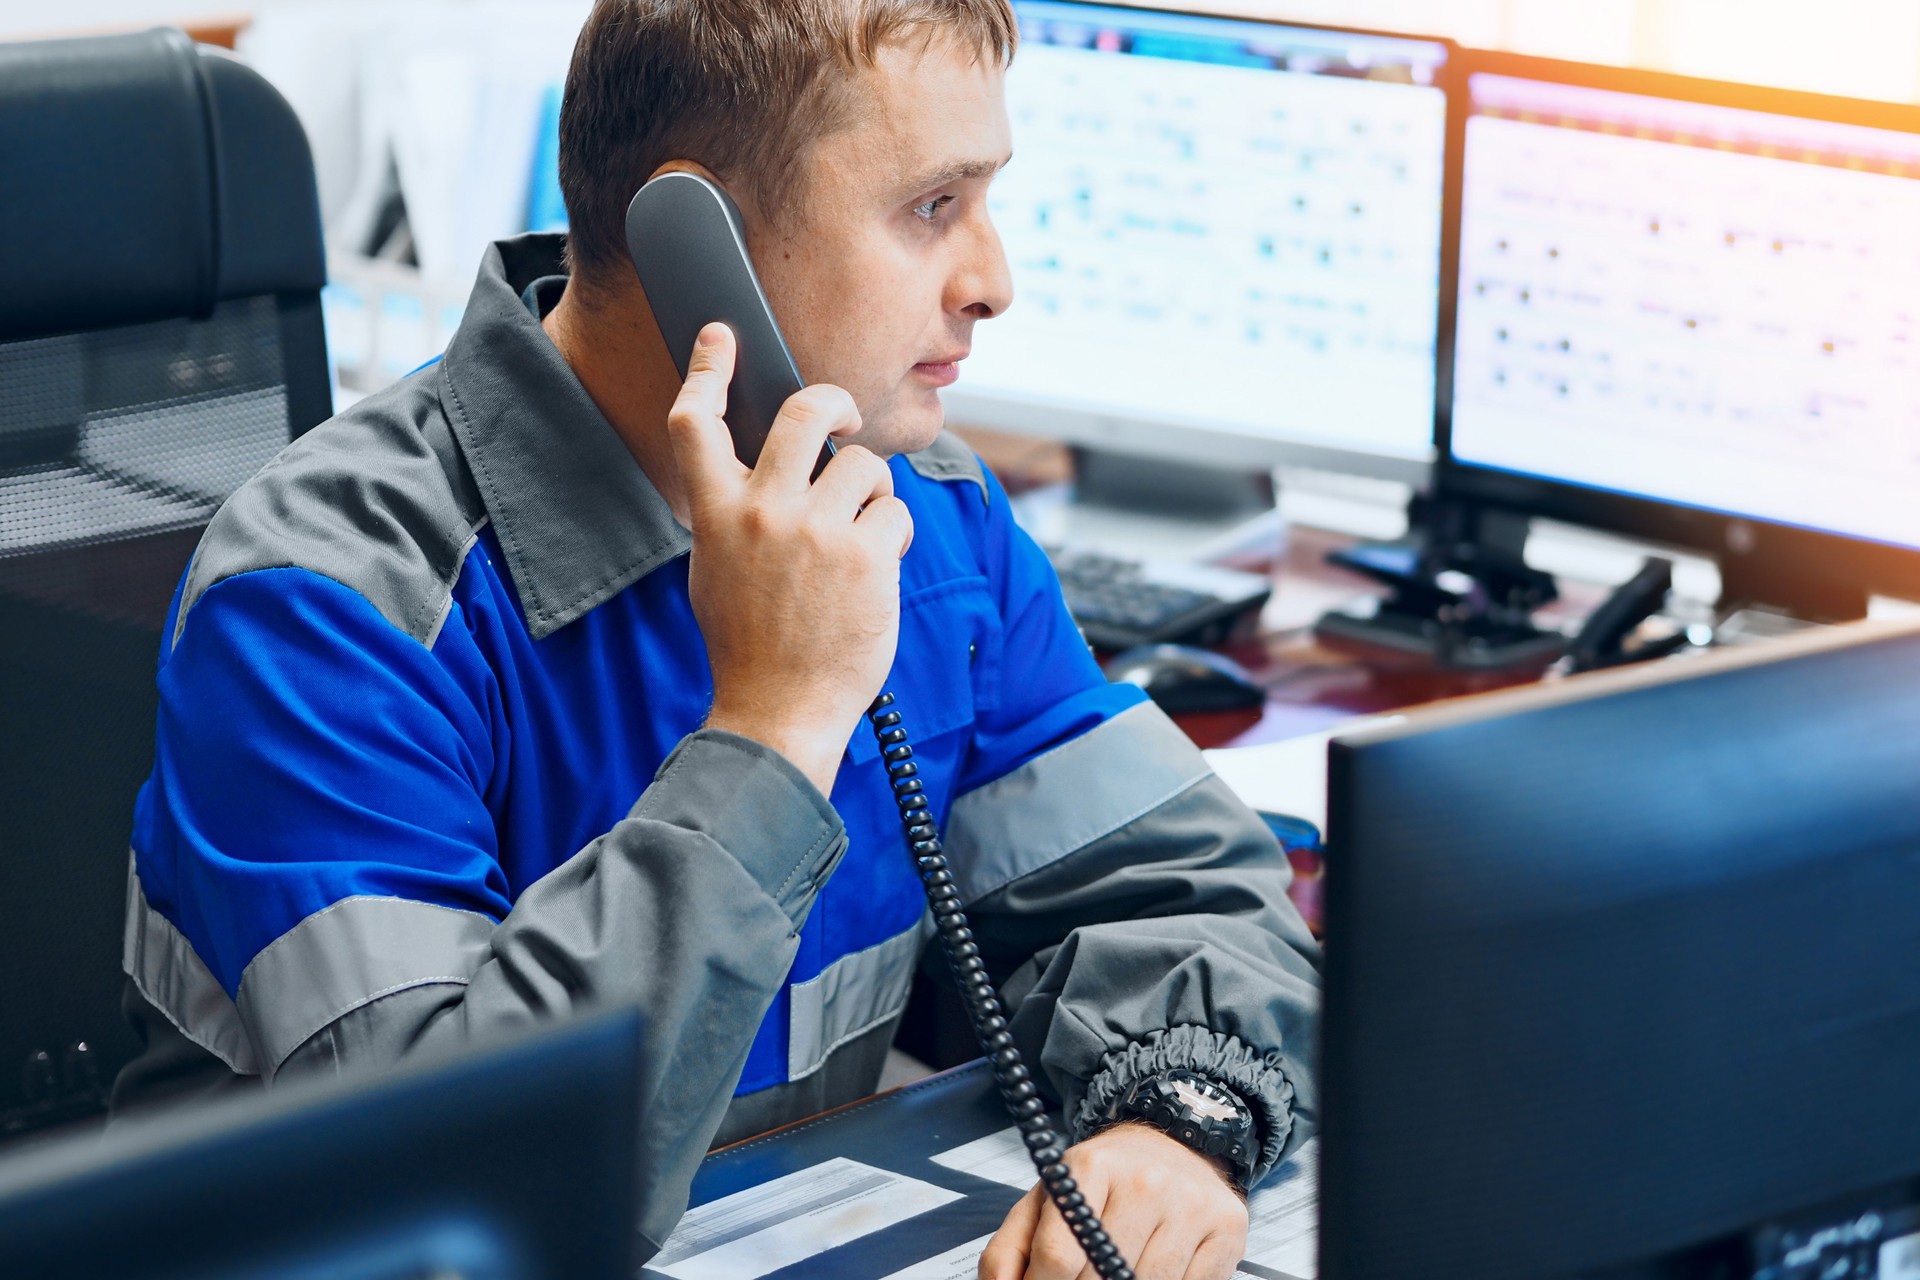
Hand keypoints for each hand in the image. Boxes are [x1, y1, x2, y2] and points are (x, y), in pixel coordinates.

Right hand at [668, 322, 913, 793]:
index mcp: (717, 513)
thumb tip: (767, 472)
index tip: (721, 335)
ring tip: (859, 536)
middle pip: (804, 410)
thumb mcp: (717, 569)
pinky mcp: (865, 553)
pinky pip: (895, 512)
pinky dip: (893, 537)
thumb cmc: (751, 644)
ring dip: (872, 491)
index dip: (708, 369)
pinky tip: (875, 570)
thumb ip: (736, 515)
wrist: (778, 708)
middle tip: (843, 418)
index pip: (696, 422)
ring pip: (864, 464)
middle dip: (833, 402)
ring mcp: (815, 529)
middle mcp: (763, 510)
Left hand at [979, 1121, 1247, 1279]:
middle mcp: (1144, 1181)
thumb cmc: (1102, 1183)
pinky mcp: (1226, 1227)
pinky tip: (1153, 1268)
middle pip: (1101, 1276)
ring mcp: (1190, 1204)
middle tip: (1082, 1278)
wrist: (1173, 1145)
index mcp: (1089, 1167)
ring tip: (1114, 1271)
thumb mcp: (1045, 1202)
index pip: (1058, 1254)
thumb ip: (1008, 1251)